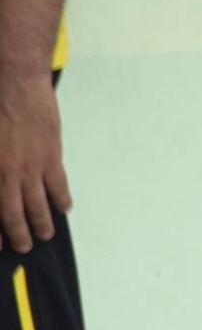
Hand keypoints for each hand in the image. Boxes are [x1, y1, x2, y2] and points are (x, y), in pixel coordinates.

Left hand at [0, 72, 64, 257]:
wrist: (12, 83)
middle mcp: (9, 176)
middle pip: (15, 214)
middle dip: (19, 234)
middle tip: (24, 246)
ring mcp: (31, 167)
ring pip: (38, 204)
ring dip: (42, 222)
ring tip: (46, 234)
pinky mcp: (50, 155)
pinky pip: (58, 184)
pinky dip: (62, 199)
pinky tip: (64, 208)